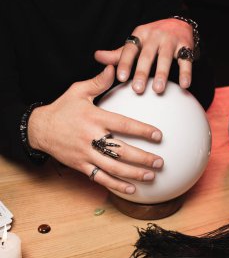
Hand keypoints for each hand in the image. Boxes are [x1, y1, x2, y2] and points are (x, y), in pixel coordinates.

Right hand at [28, 66, 163, 194]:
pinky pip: (100, 178)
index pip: (123, 125)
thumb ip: (98, 82)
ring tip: (151, 177)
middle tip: (159, 162)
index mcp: (94, 118)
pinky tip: (131, 189)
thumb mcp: (77, 91)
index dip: (142, 130)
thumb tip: (113, 67)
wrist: (40, 129)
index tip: (158, 135)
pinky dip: (116, 185)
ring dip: (133, 174)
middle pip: (121, 151)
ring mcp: (86, 154)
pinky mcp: (80, 165)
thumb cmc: (61, 108)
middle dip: (143, 158)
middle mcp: (91, 137)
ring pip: (113, 168)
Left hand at [95, 18, 193, 93]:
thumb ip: (118, 54)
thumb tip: (97, 56)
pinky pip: (185, 60)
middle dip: (141, 72)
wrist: (178, 23)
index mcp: (139, 35)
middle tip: (137, 89)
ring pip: (165, 58)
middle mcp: (154, 36)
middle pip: (146, 55)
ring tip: (158, 90)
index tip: (120, 78)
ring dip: (162, 73)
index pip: (129, 49)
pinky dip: (185, 72)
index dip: (124, 63)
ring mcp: (170, 40)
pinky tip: (184, 85)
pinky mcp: (185, 46)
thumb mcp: (135, 43)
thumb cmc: (152, 39)